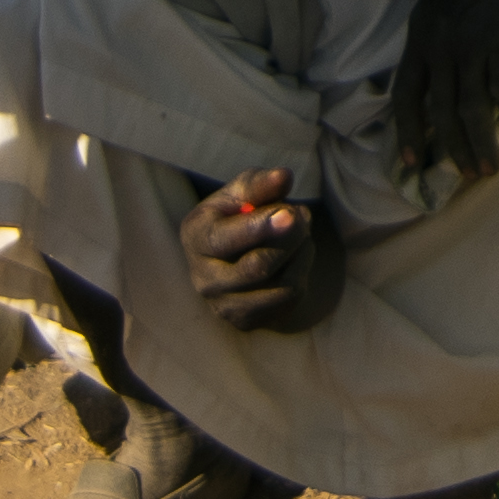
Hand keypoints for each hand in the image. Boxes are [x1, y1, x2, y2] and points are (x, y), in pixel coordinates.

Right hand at [181, 165, 344, 335]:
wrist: (236, 252)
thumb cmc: (238, 213)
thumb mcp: (243, 191)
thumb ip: (261, 183)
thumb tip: (283, 177)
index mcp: (195, 236)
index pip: (223, 239)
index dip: (259, 228)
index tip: (288, 214)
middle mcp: (203, 278)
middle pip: (257, 266)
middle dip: (291, 237)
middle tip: (303, 214)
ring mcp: (223, 305)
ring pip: (280, 285)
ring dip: (301, 253)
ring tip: (299, 234)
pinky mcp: (246, 321)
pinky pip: (289, 299)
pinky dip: (301, 272)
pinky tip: (296, 257)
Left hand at [398, 0, 498, 187]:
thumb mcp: (442, 2)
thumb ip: (437, 37)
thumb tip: (439, 75)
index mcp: (420, 35)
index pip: (406, 95)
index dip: (408, 131)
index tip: (412, 161)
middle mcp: (439, 45)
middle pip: (441, 112)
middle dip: (452, 149)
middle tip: (466, 175)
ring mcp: (471, 45)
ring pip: (471, 111)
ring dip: (481, 144)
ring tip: (489, 168)